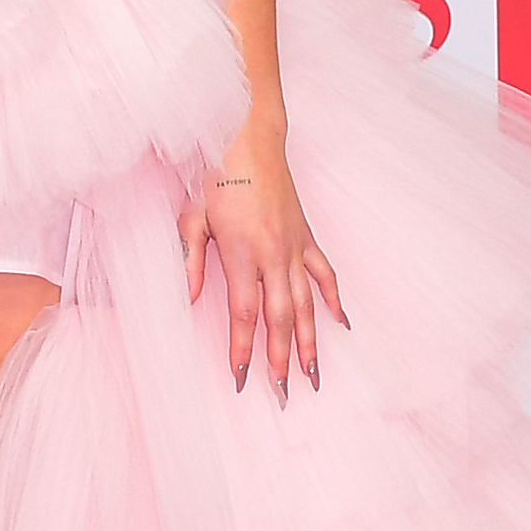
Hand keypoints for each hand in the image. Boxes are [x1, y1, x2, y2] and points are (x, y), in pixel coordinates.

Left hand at [180, 128, 345, 397]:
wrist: (248, 137)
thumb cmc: (215, 175)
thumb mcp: (191, 217)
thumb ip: (191, 260)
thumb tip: (189, 297)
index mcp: (242, 252)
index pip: (244, 313)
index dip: (243, 349)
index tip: (241, 377)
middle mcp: (274, 254)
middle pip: (280, 318)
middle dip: (280, 359)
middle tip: (281, 394)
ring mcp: (295, 246)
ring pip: (306, 304)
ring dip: (309, 342)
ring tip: (312, 376)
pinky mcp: (307, 236)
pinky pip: (325, 274)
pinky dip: (334, 300)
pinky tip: (342, 325)